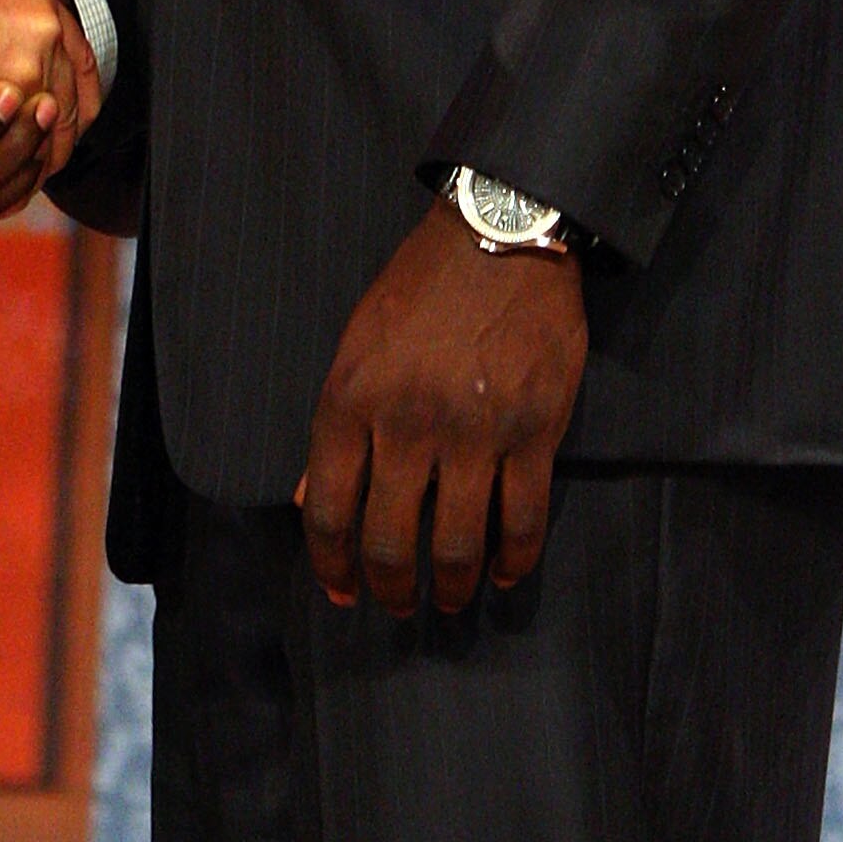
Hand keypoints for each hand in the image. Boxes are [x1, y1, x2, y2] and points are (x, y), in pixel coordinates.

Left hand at [298, 194, 587, 617]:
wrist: (499, 235)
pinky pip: (523, 519)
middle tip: (400, 606)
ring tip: (453, 600)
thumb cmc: (419, 287)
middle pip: (391, 540)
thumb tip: (308, 497)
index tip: (341, 593)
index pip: (329, 510)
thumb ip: (335, 425)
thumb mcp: (355, 343)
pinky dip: (514, 560)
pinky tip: (505, 573)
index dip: (332, 566)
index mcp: (351, 399)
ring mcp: (474, 431)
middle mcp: (407, 424)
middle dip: (392, 589)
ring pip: (457, 543)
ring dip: (453, 587)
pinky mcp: (533, 431)